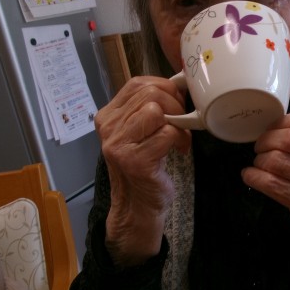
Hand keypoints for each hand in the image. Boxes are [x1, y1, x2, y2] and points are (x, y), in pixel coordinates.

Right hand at [95, 75, 189, 265]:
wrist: (136, 206)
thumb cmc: (144, 166)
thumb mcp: (139, 132)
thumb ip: (149, 108)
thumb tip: (179, 84)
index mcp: (108, 116)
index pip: (137, 83)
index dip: (164, 88)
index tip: (176, 104)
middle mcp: (108, 127)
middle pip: (149, 93)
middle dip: (174, 105)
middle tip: (181, 122)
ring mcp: (118, 144)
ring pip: (156, 111)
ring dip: (177, 123)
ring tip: (178, 139)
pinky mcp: (134, 160)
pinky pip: (166, 133)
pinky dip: (179, 140)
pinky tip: (178, 151)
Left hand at [241, 110, 289, 267]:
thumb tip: (282, 121)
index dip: (287, 120)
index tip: (276, 126)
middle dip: (268, 138)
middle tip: (261, 144)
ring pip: (278, 160)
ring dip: (260, 159)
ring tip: (260, 161)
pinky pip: (271, 184)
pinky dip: (254, 176)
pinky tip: (251, 175)